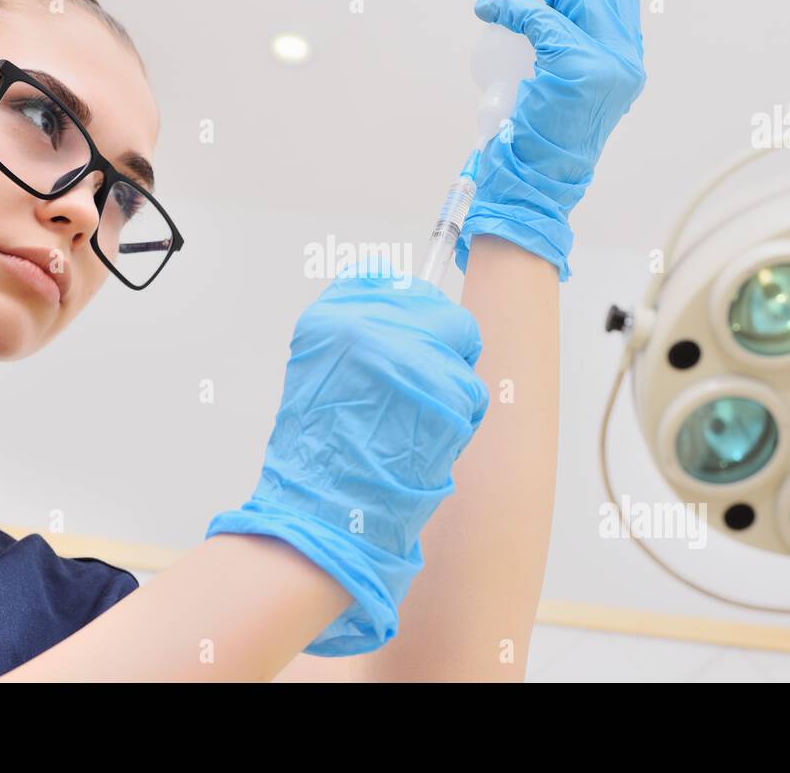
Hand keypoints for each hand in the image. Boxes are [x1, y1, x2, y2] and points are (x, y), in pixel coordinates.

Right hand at [205, 257, 489, 655]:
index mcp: (330, 317)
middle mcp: (368, 324)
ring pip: (461, 350)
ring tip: (414, 422)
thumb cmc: (320, 453)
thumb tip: (398, 294)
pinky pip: (472, 390)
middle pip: (439, 309)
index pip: (388, 280)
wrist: (323, 510)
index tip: (407, 335)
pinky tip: (427, 439)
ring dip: (449, 386)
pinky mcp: (444, 388)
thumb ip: (355, 329)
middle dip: (440, 345)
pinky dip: (459, 418)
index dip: (407, 310)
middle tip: (421, 388)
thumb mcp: (317, 373)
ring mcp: (410, 353)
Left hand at [455, 0, 645, 281]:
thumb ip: (570, 52)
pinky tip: (488, 4)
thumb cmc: (539, 138)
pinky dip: (509, 6)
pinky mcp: (580, 71)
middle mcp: (626, 59)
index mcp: (627, 60)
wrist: (537, 184)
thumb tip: (548, 10)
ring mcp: (609, 64)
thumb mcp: (564, 86)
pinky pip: (539, 20)